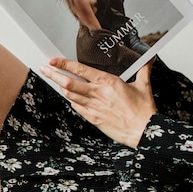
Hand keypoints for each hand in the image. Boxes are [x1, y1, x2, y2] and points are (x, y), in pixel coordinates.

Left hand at [40, 58, 156, 147]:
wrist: (145, 133)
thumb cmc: (145, 110)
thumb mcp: (144, 86)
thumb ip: (143, 70)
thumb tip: (148, 59)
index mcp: (108, 82)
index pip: (80, 70)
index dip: (64, 64)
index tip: (53, 60)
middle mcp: (98, 93)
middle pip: (69, 83)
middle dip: (53, 75)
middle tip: (44, 69)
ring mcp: (94, 107)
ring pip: (70, 95)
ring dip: (61, 87)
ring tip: (54, 80)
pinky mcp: (93, 119)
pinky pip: (77, 107)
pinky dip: (72, 101)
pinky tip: (70, 97)